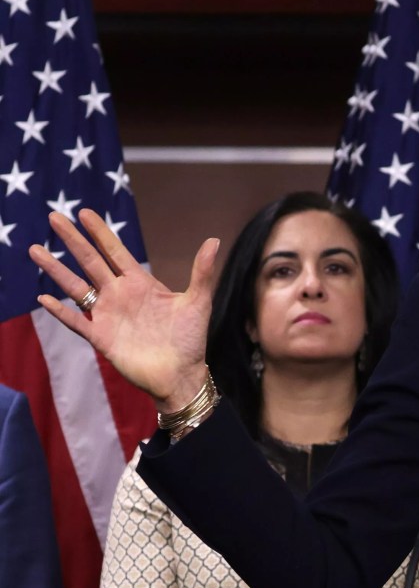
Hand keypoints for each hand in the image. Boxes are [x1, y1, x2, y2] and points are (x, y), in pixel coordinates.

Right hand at [28, 209, 219, 411]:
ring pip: (76, 287)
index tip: (84, 213)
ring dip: (56, 269)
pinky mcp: (101, 338)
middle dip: (73, 240)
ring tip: (35, 250)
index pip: (116, 252)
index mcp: (141, 284)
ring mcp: (107, 315)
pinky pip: (75, 322)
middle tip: (54, 217)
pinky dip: (60, 312)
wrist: (181, 375)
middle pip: (91, 262)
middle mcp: (120, 295)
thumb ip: (202, 272)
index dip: (101, 233)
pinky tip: (44, 299)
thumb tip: (214, 241)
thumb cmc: (191, 339)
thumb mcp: (198, 302)